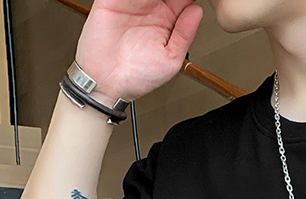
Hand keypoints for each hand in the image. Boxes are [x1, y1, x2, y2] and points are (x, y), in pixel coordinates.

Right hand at [74, 0, 204, 103]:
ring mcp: (132, 1)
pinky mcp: (111, 0)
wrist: (108, 83)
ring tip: (159, 0)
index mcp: (167, 19)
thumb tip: (198, 11)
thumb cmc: (138, 76)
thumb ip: (185, 35)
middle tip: (173, 0)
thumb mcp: (170, 60)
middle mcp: (151, 6)